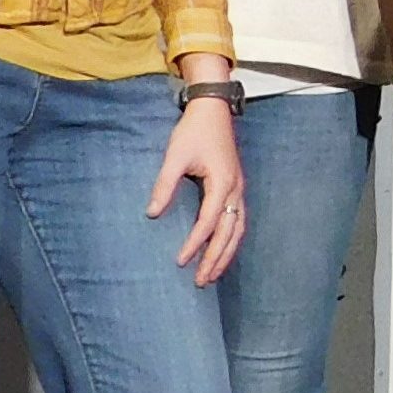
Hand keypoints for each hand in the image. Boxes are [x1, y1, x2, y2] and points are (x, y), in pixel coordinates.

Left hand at [150, 91, 246, 283]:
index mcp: (222, 183)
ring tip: (213, 274)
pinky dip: (231, 240)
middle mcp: (236, 190)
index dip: (194, 244)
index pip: (208, 223)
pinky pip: (238, 221)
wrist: (213, 111)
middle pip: (229, 233)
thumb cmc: (194, 131)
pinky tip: (222, 250)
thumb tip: (152, 214)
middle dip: (216, 259)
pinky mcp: (237, 187)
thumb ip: (164, 186)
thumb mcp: (175, 156)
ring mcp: (239, 189)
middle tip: (202, 281)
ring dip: (226, 253)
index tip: (180, 261)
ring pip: (238, 230)